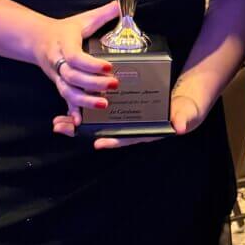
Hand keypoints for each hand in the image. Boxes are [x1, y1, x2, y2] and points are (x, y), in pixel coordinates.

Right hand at [33, 0, 119, 132]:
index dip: (91, 64)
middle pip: (72, 77)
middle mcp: (58, 62)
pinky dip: (71, 111)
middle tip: (114, 85)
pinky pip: (64, 100)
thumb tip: (120, 5)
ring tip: (104, 103)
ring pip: (67, 91)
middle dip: (93, 83)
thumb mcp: (82, 20)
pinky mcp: (59, 85)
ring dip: (85, 100)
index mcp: (64, 43)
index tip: (109, 67)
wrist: (37, 40)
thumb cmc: (63, 30)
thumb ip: (103, 14)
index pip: (76, 56)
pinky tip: (79, 122)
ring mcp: (57, 76)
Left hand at [56, 78, 210, 149]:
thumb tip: (180, 127)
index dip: (113, 140)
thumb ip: (185, 119)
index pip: (128, 137)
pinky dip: (86, 109)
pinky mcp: (122, 110)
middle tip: (62, 129)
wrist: (187, 102)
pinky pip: (102, 112)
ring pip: (99, 124)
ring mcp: (126, 119)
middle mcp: (133, 128)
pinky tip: (69, 107)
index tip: (98, 141)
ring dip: (78, 122)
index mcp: (147, 132)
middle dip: (83, 132)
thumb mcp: (188, 114)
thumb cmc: (188, 111)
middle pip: (105, 133)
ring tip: (56, 122)